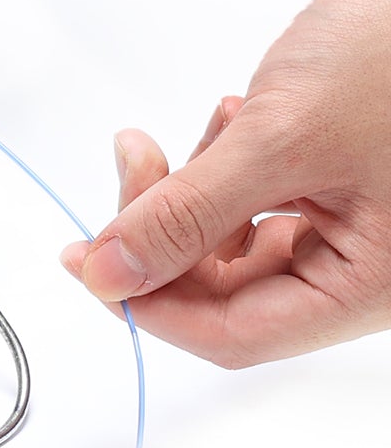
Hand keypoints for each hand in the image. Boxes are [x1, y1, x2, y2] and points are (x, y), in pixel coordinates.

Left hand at [62, 0, 390, 366]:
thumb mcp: (281, 138)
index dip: (149, 303)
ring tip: (221, 118)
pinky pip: (255, 201)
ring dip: (195, 187)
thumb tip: (108, 274)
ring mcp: (353, 232)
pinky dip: (226, 163)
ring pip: (232, 241)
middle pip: (224, 289)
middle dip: (166, 226)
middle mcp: (364, 273)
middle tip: (137, 157)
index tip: (85, 259)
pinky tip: (241, 112)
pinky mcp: (339, 190)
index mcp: (370, 288)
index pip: (234, 335)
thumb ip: (188, 212)